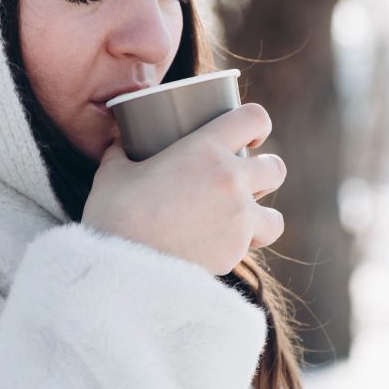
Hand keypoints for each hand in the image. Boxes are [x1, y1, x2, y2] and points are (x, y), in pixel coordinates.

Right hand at [81, 103, 286, 274]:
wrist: (122, 269)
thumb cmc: (115, 215)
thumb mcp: (112, 174)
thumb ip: (120, 153)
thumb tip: (118, 143)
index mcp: (206, 149)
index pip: (254, 118)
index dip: (258, 123)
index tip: (251, 136)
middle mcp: (231, 180)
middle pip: (276, 168)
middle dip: (265, 172)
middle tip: (244, 179)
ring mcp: (239, 220)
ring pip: (275, 219)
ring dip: (261, 217)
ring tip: (239, 220)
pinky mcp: (235, 254)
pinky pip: (249, 248)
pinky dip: (237, 247)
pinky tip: (214, 246)